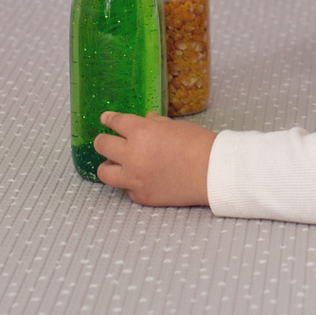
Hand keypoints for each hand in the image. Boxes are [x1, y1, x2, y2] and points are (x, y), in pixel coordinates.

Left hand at [94, 110, 215, 206]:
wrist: (213, 172)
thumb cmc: (199, 145)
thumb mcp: (177, 127)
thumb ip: (156, 123)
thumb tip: (147, 119)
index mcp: (142, 132)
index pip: (116, 122)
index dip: (109, 119)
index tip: (106, 119)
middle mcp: (132, 155)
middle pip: (102, 146)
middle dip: (103, 141)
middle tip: (107, 141)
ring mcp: (134, 178)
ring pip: (104, 172)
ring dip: (109, 165)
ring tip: (117, 163)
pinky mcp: (141, 195)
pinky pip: (126, 188)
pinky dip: (131, 182)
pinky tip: (142, 178)